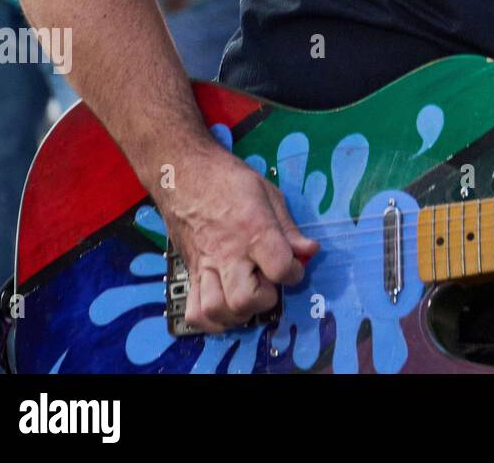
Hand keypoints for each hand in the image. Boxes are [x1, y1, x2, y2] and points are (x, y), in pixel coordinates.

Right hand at [156, 145, 320, 333]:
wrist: (183, 174)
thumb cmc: (229, 180)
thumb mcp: (269, 193)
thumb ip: (289, 228)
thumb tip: (309, 251)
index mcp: (252, 229)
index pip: (279, 268)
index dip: (294, 273)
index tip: (294, 266)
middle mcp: (227, 253)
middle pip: (244, 300)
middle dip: (264, 299)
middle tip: (269, 283)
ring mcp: (204, 266)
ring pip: (216, 310)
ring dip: (238, 313)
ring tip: (249, 297)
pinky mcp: (189, 273)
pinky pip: (194, 312)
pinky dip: (211, 320)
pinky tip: (226, 307)